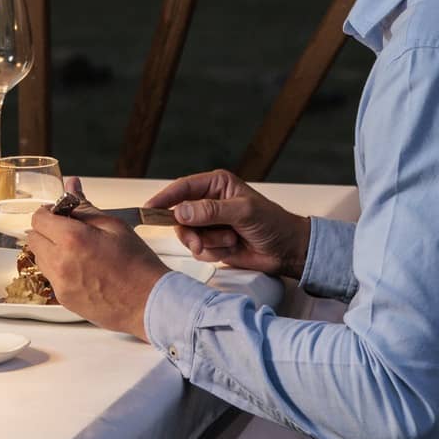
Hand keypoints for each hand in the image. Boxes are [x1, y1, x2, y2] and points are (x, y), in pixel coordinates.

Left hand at [27, 208, 164, 337]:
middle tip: (69, 230)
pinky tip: (82, 268)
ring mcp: (61, 285)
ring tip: (78, 251)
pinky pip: (51, 278)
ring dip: (51, 250)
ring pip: (40, 259)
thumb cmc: (137, 265)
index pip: (38, 218)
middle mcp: (60, 263)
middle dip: (47, 230)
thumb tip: (71, 185)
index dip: (49, 212)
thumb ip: (85, 205)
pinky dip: (59, 270)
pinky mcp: (65, 300)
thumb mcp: (113, 225)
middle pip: (33, 239)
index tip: (61, 213)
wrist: (150, 304)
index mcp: (71, 239)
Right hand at [145, 170, 309, 276]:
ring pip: (189, 235)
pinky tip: (232, 249)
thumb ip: (211, 211)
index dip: (165, 198)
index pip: (183, 188)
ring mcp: (211, 224)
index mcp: (216, 185)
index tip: (150, 209)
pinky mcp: (214, 243)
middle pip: (180, 215)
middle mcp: (210, 202)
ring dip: (208, 243)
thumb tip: (181, 211)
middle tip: (198, 243)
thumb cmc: (272, 223)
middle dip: (190, 231)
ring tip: (230, 242)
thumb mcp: (243, 212)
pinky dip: (215, 253)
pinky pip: (200, 250)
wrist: (288, 251)